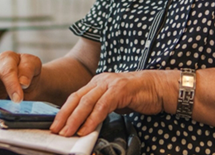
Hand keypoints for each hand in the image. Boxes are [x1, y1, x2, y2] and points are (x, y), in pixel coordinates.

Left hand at [50, 70, 175, 136]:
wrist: (158, 87)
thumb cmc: (138, 96)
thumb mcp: (114, 101)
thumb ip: (101, 107)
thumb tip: (87, 123)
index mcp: (97, 83)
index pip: (75, 97)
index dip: (64, 112)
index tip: (56, 125)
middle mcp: (100, 81)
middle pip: (76, 98)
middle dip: (64, 116)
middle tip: (56, 130)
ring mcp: (110, 84)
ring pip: (87, 102)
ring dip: (75, 119)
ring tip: (68, 132)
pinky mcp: (120, 90)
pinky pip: (102, 106)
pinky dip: (93, 118)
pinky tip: (87, 129)